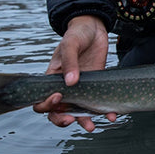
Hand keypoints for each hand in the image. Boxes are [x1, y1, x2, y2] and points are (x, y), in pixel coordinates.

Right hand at [32, 15, 115, 130]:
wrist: (94, 27)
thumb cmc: (77, 34)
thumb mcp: (70, 44)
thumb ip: (69, 62)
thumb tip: (70, 82)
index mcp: (52, 79)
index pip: (42, 100)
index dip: (47, 104)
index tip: (58, 98)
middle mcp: (65, 87)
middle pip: (58, 112)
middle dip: (63, 119)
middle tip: (73, 120)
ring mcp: (81, 88)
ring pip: (79, 111)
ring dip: (84, 120)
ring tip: (91, 126)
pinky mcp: (96, 86)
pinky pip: (98, 103)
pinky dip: (104, 111)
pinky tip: (112, 114)